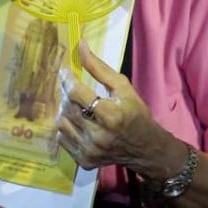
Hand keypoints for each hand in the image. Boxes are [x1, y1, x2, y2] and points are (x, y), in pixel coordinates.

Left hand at [57, 41, 180, 177]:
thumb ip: (99, 68)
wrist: (146, 147)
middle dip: (66, 94)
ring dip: (64, 110)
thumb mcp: (123, 87)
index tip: (65, 71)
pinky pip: (62, 139)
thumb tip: (80, 46)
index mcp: (110, 115)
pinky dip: (66, 128)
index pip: (76, 92)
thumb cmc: (136, 113)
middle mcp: (98, 135)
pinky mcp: (84, 161)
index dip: (67, 79)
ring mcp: (89, 150)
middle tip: (72, 88)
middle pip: (67, 107)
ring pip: (61, 123)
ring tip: (76, 105)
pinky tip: (78, 122)